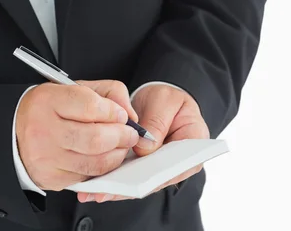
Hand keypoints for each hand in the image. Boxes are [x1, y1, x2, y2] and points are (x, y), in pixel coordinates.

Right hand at [15, 80, 139, 190]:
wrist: (15, 130)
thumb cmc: (50, 107)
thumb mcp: (75, 88)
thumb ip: (108, 93)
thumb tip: (129, 114)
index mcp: (48, 101)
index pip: (90, 105)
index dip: (112, 111)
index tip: (122, 114)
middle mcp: (43, 130)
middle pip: (95, 139)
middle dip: (121, 137)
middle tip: (130, 134)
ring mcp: (46, 157)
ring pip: (94, 162)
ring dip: (117, 155)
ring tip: (122, 146)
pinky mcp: (51, 178)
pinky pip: (86, 177)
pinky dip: (101, 169)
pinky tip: (103, 158)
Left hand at [77, 84, 209, 203]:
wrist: (162, 100)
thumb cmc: (168, 98)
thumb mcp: (165, 100)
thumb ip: (157, 122)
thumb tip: (144, 149)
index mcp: (194, 142)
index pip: (177, 165)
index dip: (155, 175)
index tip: (134, 180)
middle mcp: (181, 162)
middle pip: (157, 179)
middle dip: (130, 187)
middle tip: (106, 191)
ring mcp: (163, 169)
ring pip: (141, 183)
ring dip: (118, 189)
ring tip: (95, 192)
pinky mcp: (146, 169)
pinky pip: (131, 178)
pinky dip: (114, 181)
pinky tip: (95, 185)